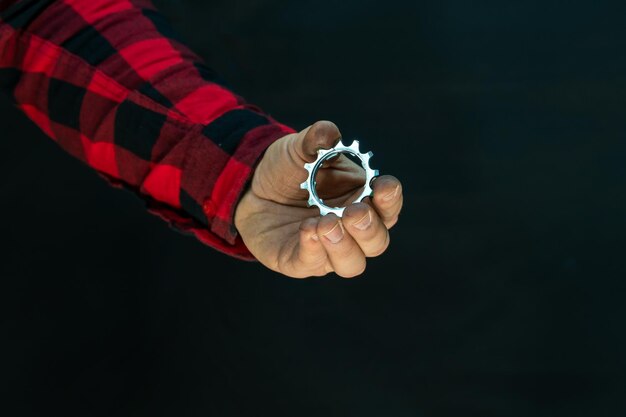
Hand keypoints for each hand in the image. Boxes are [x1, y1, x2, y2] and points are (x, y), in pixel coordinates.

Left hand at [234, 121, 402, 277]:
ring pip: (352, 263)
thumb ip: (316, 139)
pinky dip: (313, 249)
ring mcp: (329, 250)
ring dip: (344, 246)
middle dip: (368, 228)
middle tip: (354, 212)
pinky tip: (307, 230)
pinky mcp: (300, 261)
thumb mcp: (301, 148)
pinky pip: (312, 263)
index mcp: (364, 200)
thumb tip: (328, 133)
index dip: (390, 198)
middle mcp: (352, 231)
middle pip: (377, 241)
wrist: (252, 188)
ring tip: (326, 223)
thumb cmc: (288, 169)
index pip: (388, 207)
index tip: (384, 184)